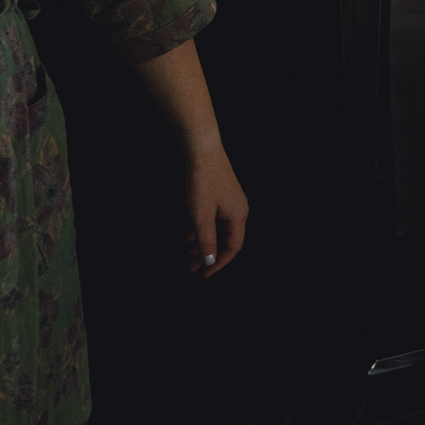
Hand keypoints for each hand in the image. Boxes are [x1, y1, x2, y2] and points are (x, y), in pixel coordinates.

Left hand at [183, 143, 247, 275]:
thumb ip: (206, 240)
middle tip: (189, 266)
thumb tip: (209, 260)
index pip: (232, 248)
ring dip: (203, 244)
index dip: (218, 262)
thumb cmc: (203, 182)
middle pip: (225, 240)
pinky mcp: (222, 196)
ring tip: (186, 254)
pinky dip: (203, 231)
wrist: (203, 151)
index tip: (203, 273)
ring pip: (218, 231)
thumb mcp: (201, 216)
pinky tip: (189, 236)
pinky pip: (215, 220)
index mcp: (238, 216)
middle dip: (207, 255)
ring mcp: (230, 203)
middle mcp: (238, 211)